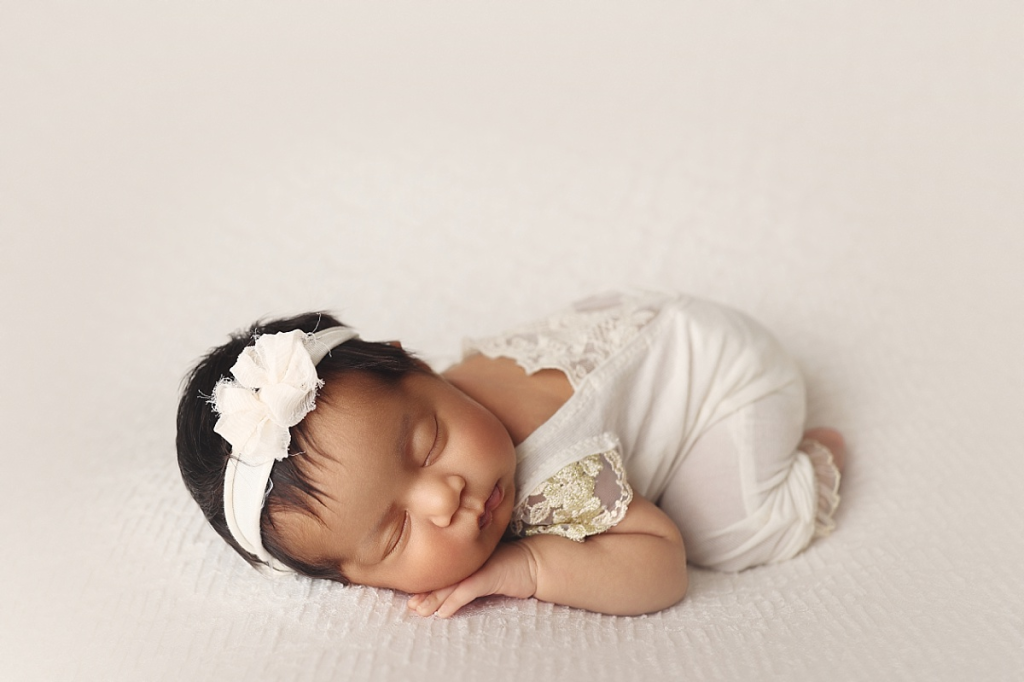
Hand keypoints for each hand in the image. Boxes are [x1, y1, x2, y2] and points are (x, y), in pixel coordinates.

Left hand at [407, 541, 537, 617]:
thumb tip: (445, 588)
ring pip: (450, 584)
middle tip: (410, 605)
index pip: (440, 569)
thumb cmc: (507, 566)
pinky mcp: (489, 575)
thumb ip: (466, 572)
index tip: (409, 595)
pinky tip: (443, 613)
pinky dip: (453, 602)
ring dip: (433, 599)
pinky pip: (467, 590)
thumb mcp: (482, 568)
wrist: (533, 563)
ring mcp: (478, 566)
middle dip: (424, 592)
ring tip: (419, 610)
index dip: (424, 581)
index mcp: (464, 555)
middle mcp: (468, 558)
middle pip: (441, 576)